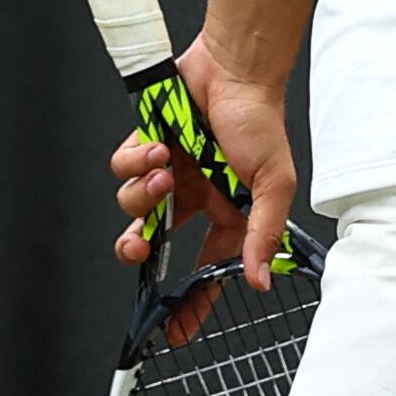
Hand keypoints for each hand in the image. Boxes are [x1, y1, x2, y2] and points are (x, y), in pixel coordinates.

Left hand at [111, 40, 299, 290]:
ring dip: (143, 196)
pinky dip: (135, 163)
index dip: (190, 299)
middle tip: (140, 247)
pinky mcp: (144, 145)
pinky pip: (122, 168)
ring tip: (166, 175)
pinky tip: (158, 151)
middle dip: (138, 249)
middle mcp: (192, 197)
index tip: (177, 327)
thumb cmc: (259, 121)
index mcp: (226, 213)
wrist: (233, 69)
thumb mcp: (273, 186)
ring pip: (132, 206)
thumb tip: (260, 280)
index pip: (204, 267)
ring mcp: (166, 172)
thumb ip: (263, 235)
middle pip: (151, 241)